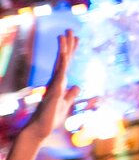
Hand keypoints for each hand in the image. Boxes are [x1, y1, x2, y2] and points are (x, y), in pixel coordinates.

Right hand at [7, 31, 78, 159]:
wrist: (40, 130)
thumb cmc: (51, 119)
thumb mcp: (66, 104)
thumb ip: (71, 95)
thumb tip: (77, 86)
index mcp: (60, 83)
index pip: (67, 63)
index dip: (71, 51)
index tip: (77, 38)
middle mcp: (57, 81)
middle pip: (64, 59)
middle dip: (68, 44)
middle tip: (70, 29)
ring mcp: (55, 84)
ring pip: (61, 62)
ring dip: (64, 48)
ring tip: (66, 33)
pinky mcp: (54, 90)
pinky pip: (59, 74)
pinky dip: (62, 63)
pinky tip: (64, 53)